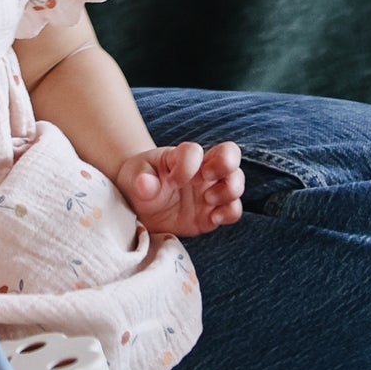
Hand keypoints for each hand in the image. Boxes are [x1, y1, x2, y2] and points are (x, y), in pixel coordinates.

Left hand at [116, 141, 242, 237]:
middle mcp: (201, 171)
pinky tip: (213, 218)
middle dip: (226, 164)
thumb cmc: (139, 182)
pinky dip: (229, 213)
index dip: (187, 164)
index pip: (194, 151)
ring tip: (207, 199)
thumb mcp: (133, 178)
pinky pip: (233, 210)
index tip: (171, 181)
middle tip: (207, 177)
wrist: (140, 204)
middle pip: (230, 153)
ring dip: (229, 190)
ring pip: (237, 182)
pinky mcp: (212, 213)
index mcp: (180, 157)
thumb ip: (141, 180)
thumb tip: (145, 184)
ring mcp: (209, 191)